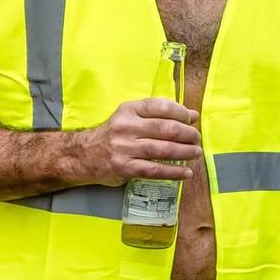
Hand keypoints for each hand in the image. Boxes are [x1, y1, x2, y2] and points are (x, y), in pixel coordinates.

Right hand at [82, 97, 200, 184]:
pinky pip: (155, 170)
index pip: (160, 106)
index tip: (191, 119)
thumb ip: (159, 114)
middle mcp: (126, 127)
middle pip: (166, 128)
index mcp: (128, 110)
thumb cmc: (114, 135)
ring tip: (196, 152)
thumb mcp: (131, 117)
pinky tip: (187, 172)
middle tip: (196, 138)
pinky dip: (174, 172)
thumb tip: (193, 115)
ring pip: (163, 149)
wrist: (83, 155)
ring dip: (185, 152)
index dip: (181, 112)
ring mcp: (124, 148)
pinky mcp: (125, 167)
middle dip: (187, 134)